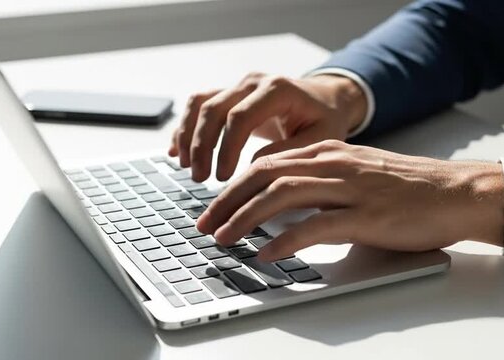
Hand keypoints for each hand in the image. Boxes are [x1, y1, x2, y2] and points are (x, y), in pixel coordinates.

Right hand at [168, 72, 366, 181]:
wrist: (326, 100)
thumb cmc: (325, 120)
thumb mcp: (321, 139)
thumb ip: (289, 152)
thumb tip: (253, 168)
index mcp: (277, 89)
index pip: (240, 116)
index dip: (226, 148)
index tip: (223, 178)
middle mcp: (253, 82)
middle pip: (214, 109)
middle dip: (202, 146)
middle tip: (200, 178)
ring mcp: (239, 86)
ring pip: (200, 104)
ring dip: (189, 136)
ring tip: (187, 167)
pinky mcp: (230, 95)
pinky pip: (199, 106)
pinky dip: (185, 128)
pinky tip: (177, 152)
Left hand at [196, 140, 503, 260]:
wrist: (455, 192)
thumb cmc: (407, 187)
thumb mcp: (356, 173)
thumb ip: (320, 181)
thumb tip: (282, 201)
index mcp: (329, 151)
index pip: (267, 163)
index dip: (234, 185)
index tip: (214, 206)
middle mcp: (334, 164)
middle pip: (265, 175)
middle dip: (228, 200)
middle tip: (205, 223)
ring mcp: (350, 188)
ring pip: (282, 195)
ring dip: (245, 218)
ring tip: (224, 238)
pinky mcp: (367, 216)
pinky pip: (315, 227)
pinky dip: (284, 239)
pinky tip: (266, 252)